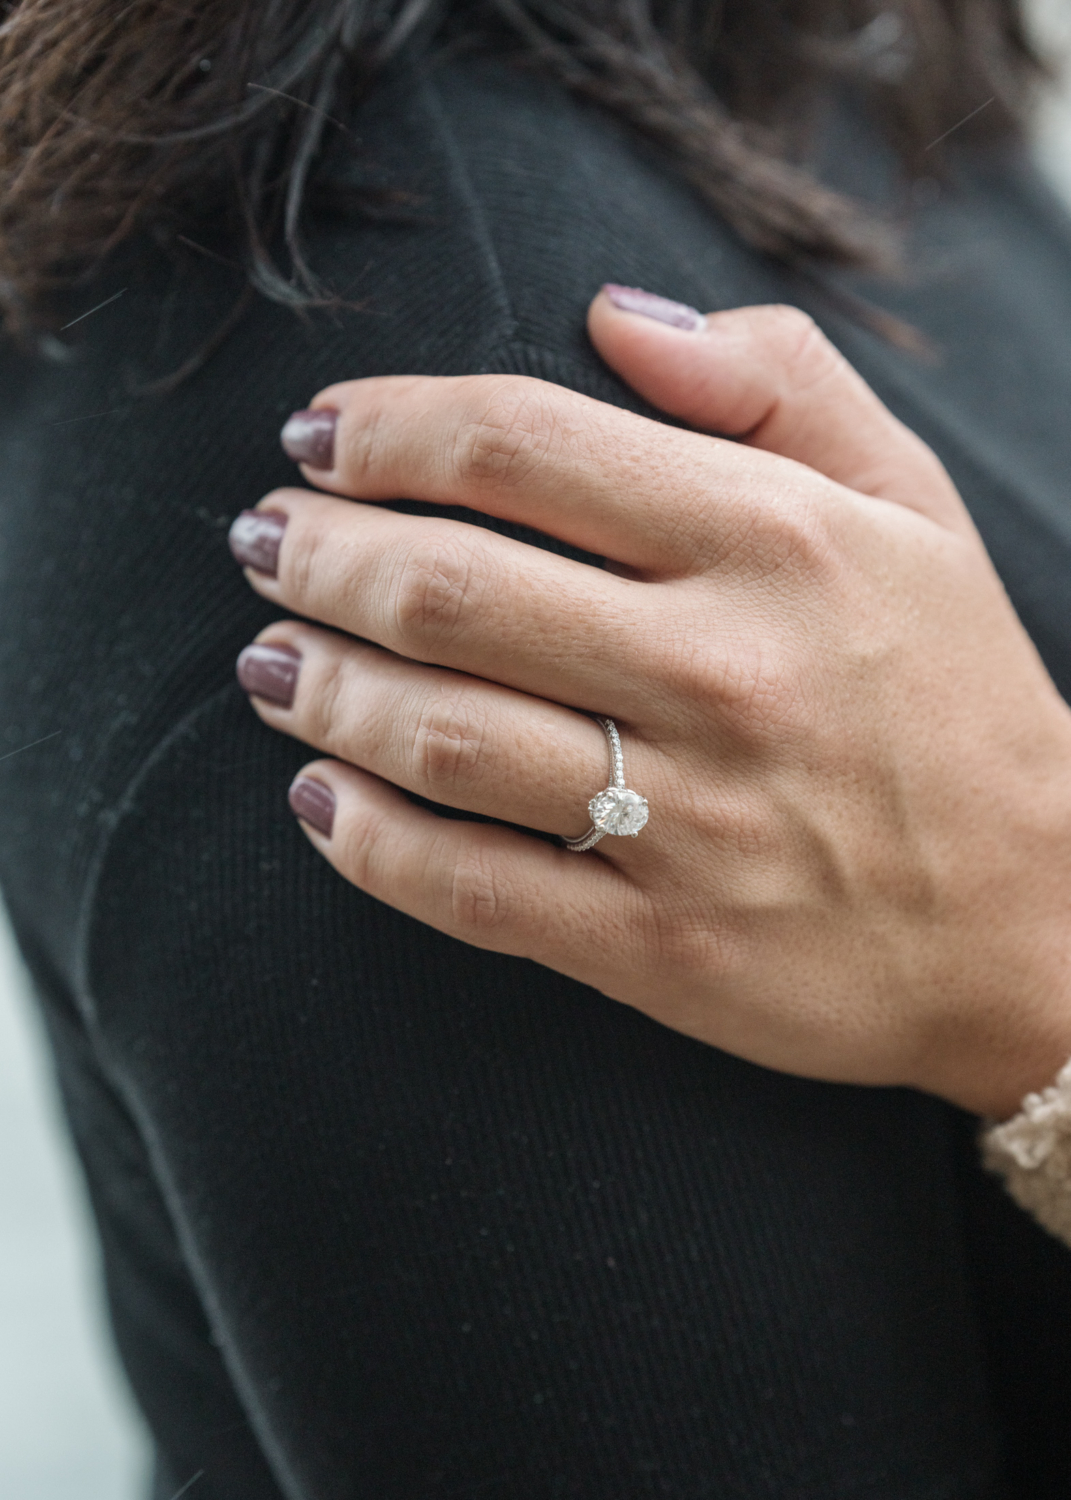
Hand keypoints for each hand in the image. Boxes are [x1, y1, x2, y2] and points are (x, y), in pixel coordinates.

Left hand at [230, 291, 1070, 1117]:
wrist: (1041, 919)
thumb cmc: (958, 698)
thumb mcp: (912, 503)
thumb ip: (778, 379)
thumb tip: (613, 315)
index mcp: (777, 542)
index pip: (525, 446)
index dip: (389, 427)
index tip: (321, 437)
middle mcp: (724, 671)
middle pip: (451, 588)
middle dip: (319, 554)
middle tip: (264, 544)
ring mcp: (689, 822)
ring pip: (441, 736)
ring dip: (320, 689)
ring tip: (267, 659)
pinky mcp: (661, 948)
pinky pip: (472, 889)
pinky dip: (367, 844)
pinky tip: (317, 802)